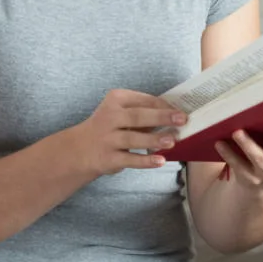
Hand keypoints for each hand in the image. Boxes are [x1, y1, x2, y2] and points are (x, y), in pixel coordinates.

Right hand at [63, 89, 186, 177]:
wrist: (80, 149)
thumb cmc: (111, 127)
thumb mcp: (122, 112)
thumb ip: (145, 112)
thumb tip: (177, 117)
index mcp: (116, 100)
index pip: (143, 100)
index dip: (164, 106)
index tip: (182, 110)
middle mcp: (109, 117)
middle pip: (138, 116)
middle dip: (161, 117)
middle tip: (182, 119)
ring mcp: (107, 139)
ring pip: (133, 138)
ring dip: (153, 139)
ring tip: (172, 141)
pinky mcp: (108, 158)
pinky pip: (129, 159)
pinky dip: (145, 161)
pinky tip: (160, 161)